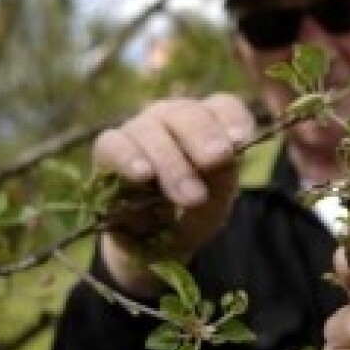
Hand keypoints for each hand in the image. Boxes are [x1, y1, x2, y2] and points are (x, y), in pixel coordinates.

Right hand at [92, 94, 254, 294]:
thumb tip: (223, 156)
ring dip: (172, 162)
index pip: (222, 106)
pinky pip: (112, 143)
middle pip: (187, 113)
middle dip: (203, 137)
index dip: (232, 119)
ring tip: (190, 195)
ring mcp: (139, 129)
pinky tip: (143, 174)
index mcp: (207, 124)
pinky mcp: (109, 149)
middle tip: (217, 159)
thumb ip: (222, 179)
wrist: (153, 243)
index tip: (240, 140)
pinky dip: (127, 157)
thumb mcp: (216, 202)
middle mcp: (173, 118)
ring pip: (151, 129)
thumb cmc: (191, 213)